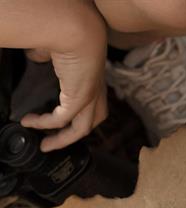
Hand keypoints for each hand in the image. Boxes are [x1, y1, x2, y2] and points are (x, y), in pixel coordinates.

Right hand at [20, 6, 108, 151]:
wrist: (76, 29)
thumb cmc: (67, 32)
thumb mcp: (55, 48)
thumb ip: (47, 57)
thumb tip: (36, 56)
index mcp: (94, 80)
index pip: (93, 106)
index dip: (79, 117)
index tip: (61, 123)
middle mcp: (97, 91)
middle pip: (91, 123)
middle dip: (72, 136)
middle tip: (54, 142)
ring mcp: (91, 97)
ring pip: (81, 129)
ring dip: (62, 139)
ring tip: (44, 144)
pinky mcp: (80, 99)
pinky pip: (62, 119)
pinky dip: (45, 123)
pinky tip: (31, 122)